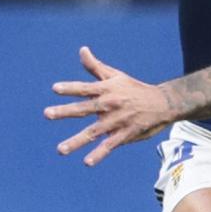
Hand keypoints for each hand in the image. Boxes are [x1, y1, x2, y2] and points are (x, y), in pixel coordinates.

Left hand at [45, 47, 176, 165]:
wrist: (163, 103)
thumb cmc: (134, 89)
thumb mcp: (116, 76)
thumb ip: (95, 66)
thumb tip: (82, 50)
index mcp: (107, 89)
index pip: (86, 88)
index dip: (71, 88)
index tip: (55, 89)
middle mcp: (110, 104)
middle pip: (85, 108)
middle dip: (65, 111)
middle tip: (47, 114)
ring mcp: (117, 120)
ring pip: (94, 132)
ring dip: (77, 141)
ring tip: (60, 150)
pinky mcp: (125, 134)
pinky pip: (110, 145)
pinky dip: (99, 154)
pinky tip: (87, 162)